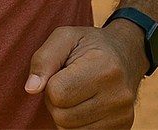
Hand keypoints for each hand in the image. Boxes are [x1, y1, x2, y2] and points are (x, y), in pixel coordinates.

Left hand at [25, 24, 145, 127]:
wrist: (126, 54)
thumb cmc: (89, 45)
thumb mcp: (64, 37)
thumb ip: (43, 60)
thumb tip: (31, 89)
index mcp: (105, 67)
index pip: (57, 93)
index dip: (49, 83)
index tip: (60, 72)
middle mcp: (118, 95)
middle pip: (62, 115)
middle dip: (55, 101)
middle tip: (66, 83)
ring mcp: (123, 114)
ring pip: (70, 129)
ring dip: (64, 113)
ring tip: (76, 93)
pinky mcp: (124, 126)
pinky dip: (76, 123)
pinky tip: (85, 105)